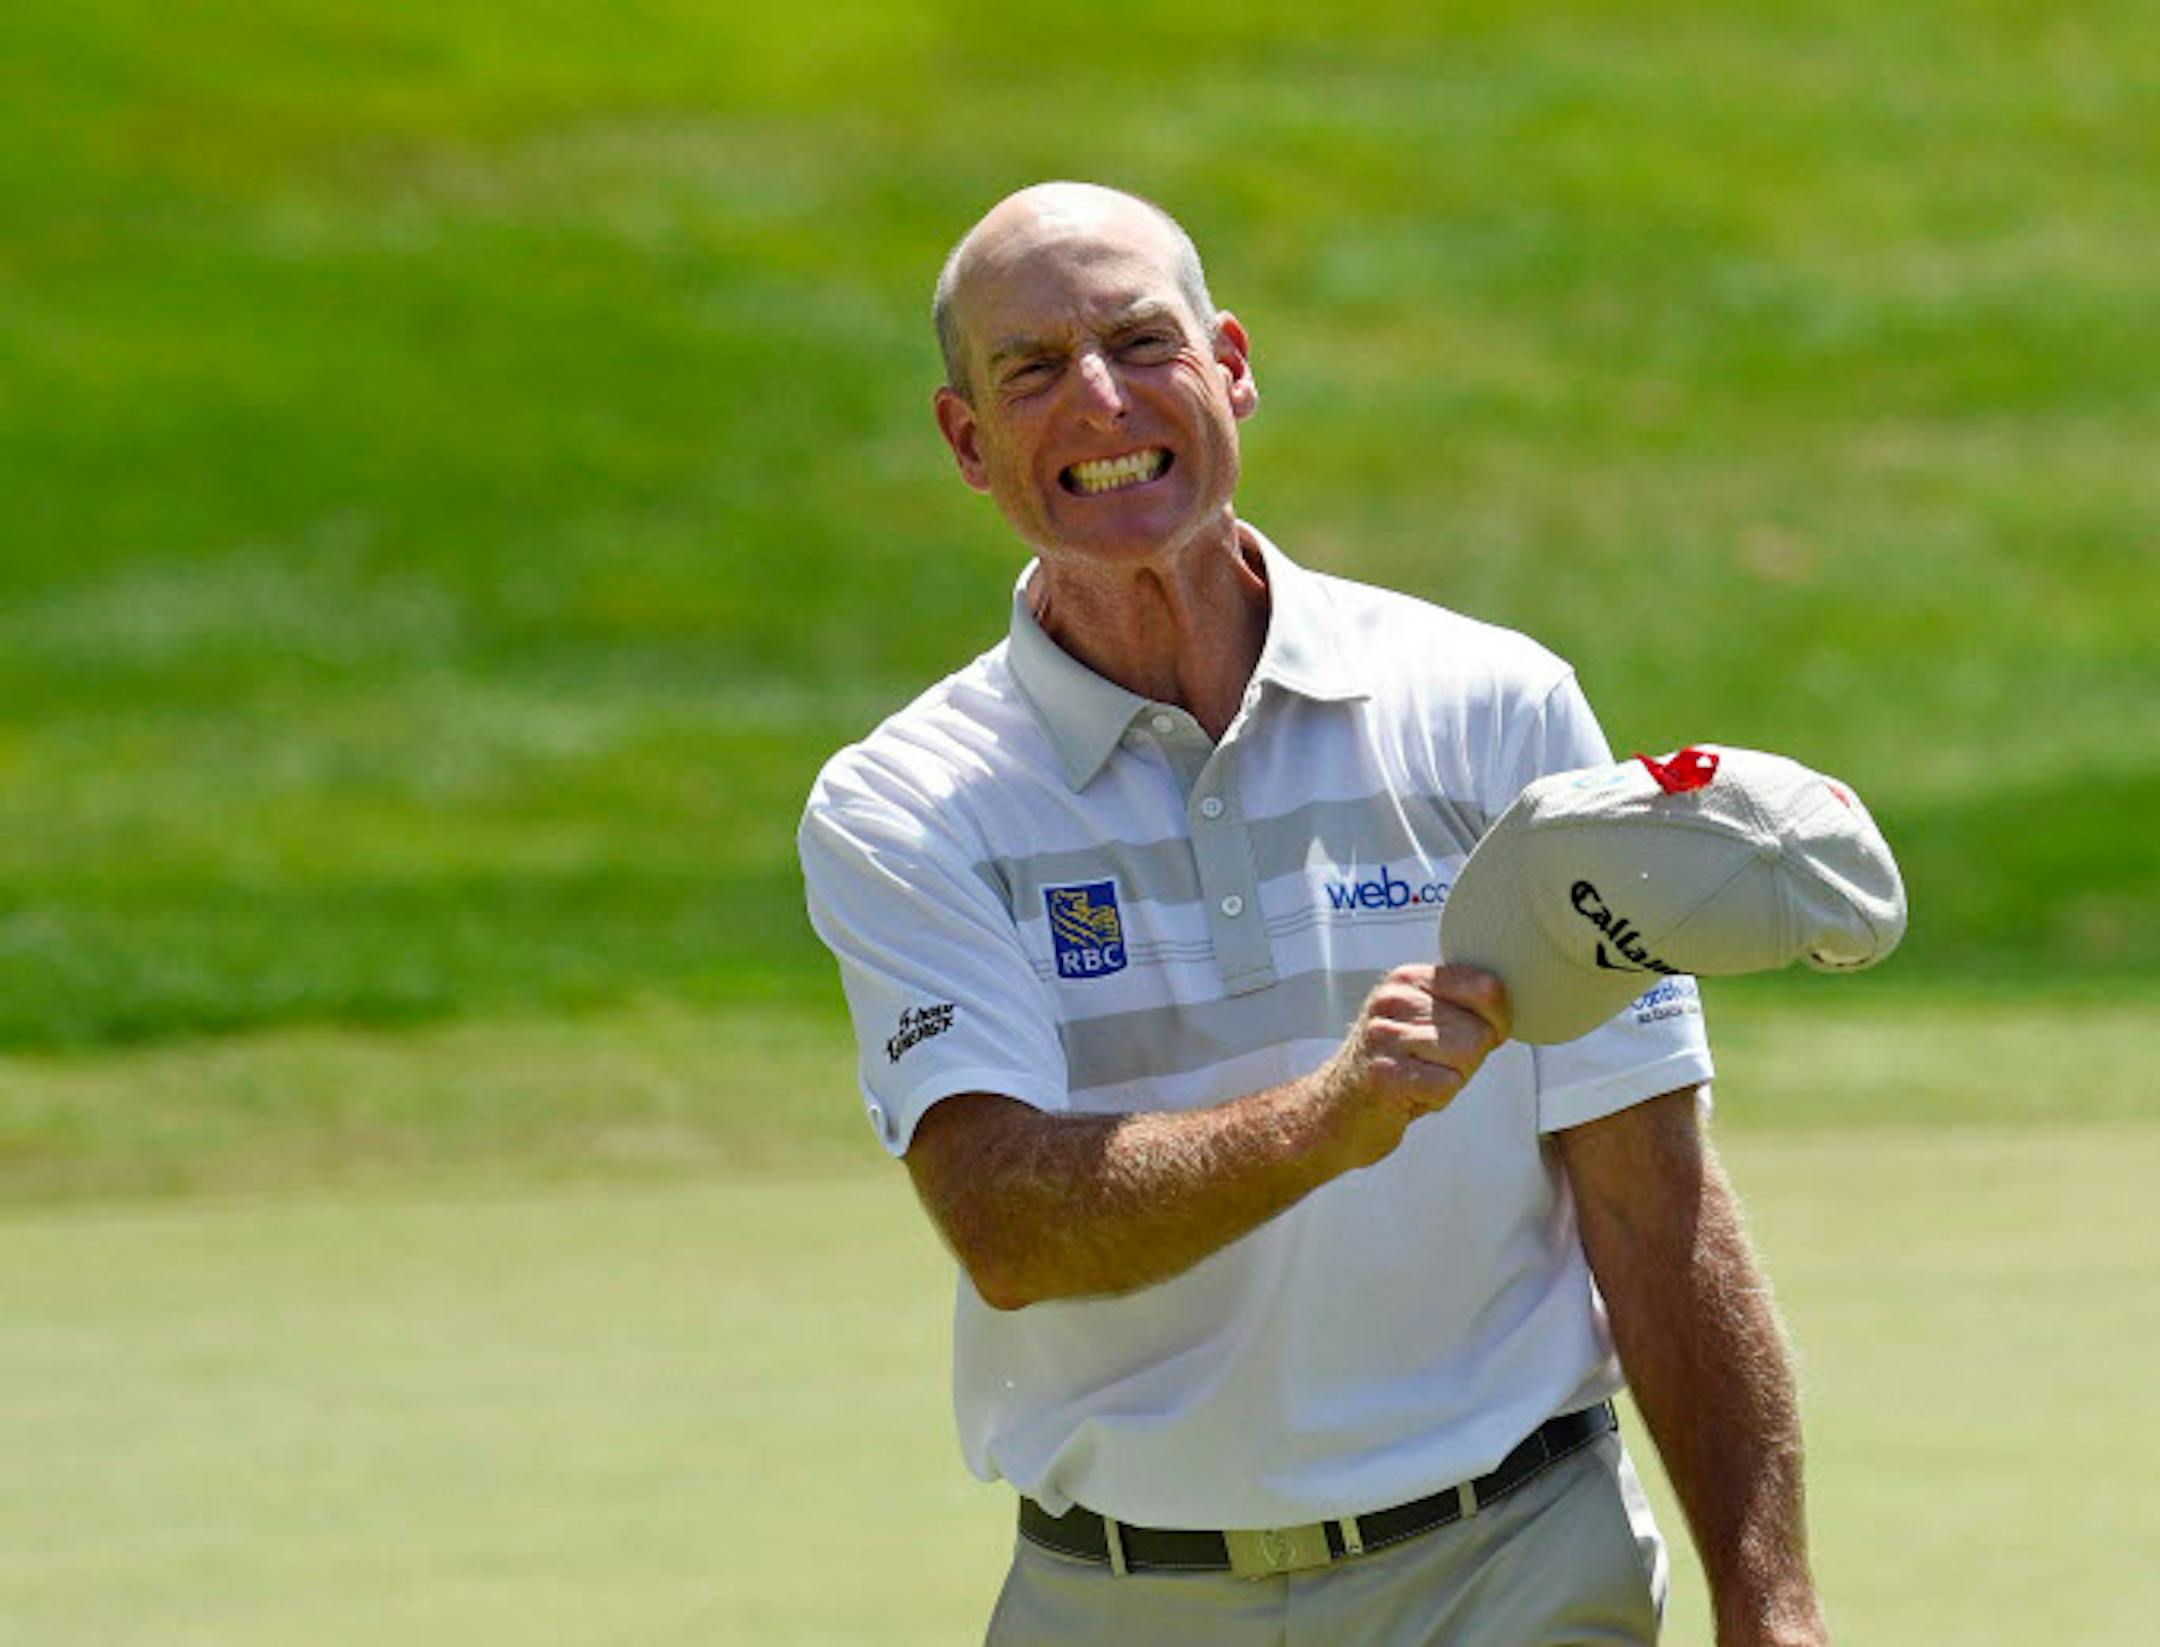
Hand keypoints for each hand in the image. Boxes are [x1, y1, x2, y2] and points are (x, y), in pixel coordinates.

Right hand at [1310, 964, 1509, 1170]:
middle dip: (1469, 1058)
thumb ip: (1460, 1005)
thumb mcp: (1420, 1021)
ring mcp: (1383, 1035)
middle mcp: (1392, 1000)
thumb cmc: (1390, 1068)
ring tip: (1420, 1078)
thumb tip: (1513, 1005)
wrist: (1333, 1112)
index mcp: (1407, 978)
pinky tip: (1410, 1095)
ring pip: (1467, 1055)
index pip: (1486, 987)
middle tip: (1432, 1066)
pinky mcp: (1382, 1074)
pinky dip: (1437, 1099)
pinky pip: (1446, 1085)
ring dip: (1452, 1078)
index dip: (1496, 1021)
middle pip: (1480, 1030)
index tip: (1474, 1037)